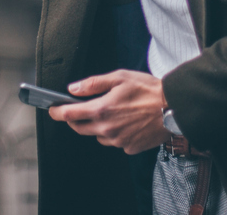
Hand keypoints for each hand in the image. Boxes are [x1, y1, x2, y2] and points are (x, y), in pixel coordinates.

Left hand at [48, 70, 172, 153]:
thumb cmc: (148, 90)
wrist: (174, 108)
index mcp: (102, 110)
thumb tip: (74, 88)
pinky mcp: (129, 148)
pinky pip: (115, 142)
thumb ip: (94, 84)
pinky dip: (116, 134)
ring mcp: (118, 141)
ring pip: (98, 136)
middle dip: (76, 120)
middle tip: (81, 109)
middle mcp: (107, 129)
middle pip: (80, 129)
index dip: (58, 112)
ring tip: (115, 113)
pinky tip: (127, 123)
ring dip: (98, 127)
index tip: (52, 110)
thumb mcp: (120, 77)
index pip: (71, 115)